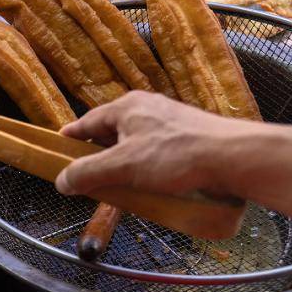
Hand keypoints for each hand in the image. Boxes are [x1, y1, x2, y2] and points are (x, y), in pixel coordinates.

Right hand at [55, 91, 265, 197]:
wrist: (234, 157)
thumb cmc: (176, 156)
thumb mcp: (122, 167)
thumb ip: (87, 173)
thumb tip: (61, 181)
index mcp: (126, 107)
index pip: (87, 122)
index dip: (71, 138)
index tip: (57, 151)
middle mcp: (147, 108)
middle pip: (110, 132)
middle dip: (97, 155)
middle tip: (87, 177)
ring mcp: (170, 121)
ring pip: (134, 142)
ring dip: (123, 163)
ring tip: (118, 184)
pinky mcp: (188, 136)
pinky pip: (155, 150)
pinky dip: (145, 166)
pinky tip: (149, 184)